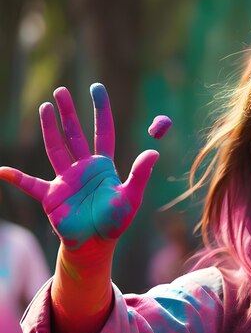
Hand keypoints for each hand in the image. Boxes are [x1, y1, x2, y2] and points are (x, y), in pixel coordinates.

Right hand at [0, 84, 159, 253]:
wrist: (95, 244)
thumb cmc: (115, 222)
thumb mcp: (131, 198)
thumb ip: (140, 175)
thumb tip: (154, 152)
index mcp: (103, 166)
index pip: (103, 131)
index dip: (100, 110)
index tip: (96, 88)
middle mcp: (82, 168)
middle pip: (74, 134)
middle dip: (68, 113)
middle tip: (61, 91)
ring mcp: (64, 180)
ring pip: (55, 148)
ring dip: (49, 129)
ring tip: (45, 107)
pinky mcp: (51, 196)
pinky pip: (31, 184)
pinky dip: (17, 178)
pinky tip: (3, 170)